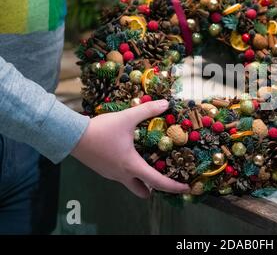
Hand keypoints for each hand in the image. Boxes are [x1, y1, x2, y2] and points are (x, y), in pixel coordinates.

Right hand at [71, 99, 189, 197]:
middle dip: (156, 190)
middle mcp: (123, 175)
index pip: (157, 182)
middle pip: (143, 191)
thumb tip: (166, 104)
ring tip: (152, 167)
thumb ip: (147, 110)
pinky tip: (132, 159)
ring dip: (143, 181)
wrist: (72, 135)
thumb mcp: (127, 117)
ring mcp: (112, 175)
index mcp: (132, 165)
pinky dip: (131, 173)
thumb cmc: (101, 129)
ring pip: (131, 184)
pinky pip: (122, 177)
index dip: (173, 186)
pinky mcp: (104, 171)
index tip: (186, 187)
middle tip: (166, 180)